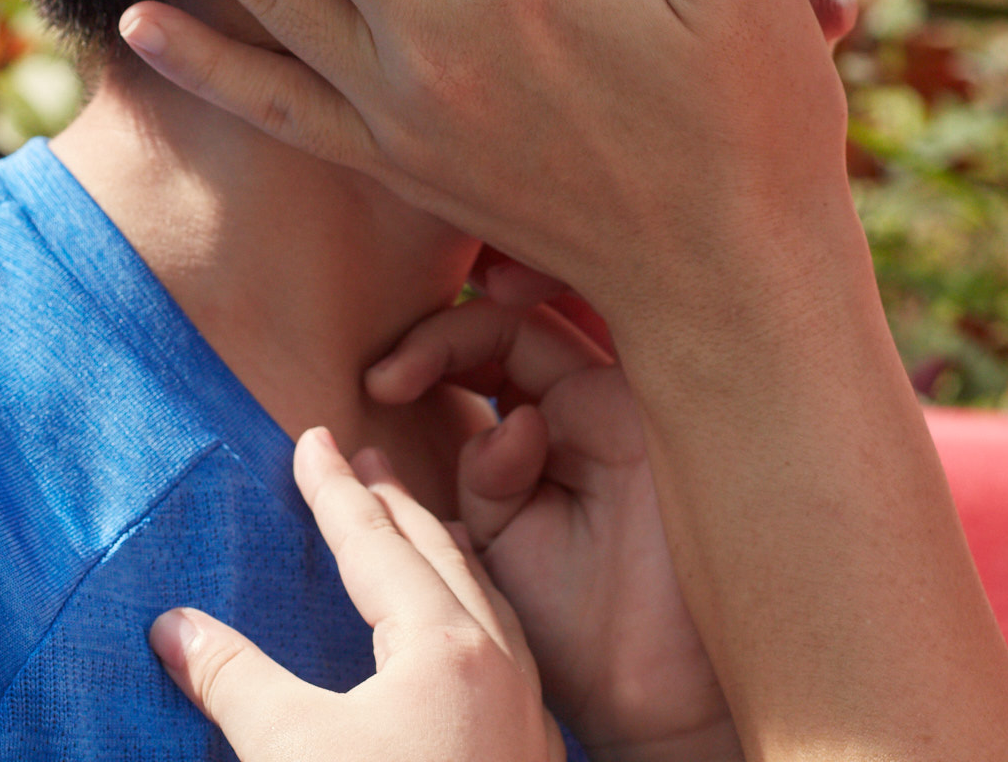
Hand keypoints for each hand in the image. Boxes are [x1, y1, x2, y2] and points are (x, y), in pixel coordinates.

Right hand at [151, 425, 564, 761]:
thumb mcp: (288, 753)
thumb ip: (234, 680)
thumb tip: (173, 626)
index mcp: (445, 649)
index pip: (378, 543)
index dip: (336, 490)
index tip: (310, 439)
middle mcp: (501, 672)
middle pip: (445, 559)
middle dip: (396, 508)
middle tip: (360, 465)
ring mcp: (526, 724)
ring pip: (486, 609)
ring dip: (440, 562)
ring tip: (409, 534)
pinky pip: (503, 662)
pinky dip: (468, 624)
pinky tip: (455, 648)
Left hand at [375, 265, 735, 761]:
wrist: (640, 686)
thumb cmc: (572, 625)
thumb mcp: (499, 540)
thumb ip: (482, 473)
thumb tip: (491, 422)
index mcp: (540, 440)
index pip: (479, 364)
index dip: (423, 362)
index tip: (367, 402)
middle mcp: (578, 409)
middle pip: (501, 330)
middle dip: (433, 337)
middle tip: (382, 380)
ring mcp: (614, 399)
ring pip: (533, 320)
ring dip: (462, 329)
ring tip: (401, 373)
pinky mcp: (640, 401)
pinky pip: (574, 333)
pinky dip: (516, 322)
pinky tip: (467, 358)